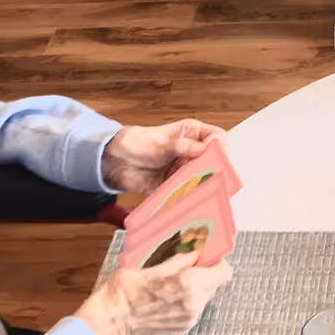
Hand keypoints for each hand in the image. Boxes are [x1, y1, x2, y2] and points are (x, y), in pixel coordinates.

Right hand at [75, 257, 233, 334]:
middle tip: (188, 264)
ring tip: (174, 281)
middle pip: (215, 285)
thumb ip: (179, 261)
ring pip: (205, 298)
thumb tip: (196, 253)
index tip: (206, 255)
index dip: (217, 262)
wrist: (110, 321)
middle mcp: (194, 305)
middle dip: (206, 273)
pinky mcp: (182, 330)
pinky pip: (194, 310)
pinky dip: (189, 300)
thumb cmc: (126, 289)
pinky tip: (169, 296)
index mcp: (189, 285)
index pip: (223, 273)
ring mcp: (189, 320)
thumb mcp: (152, 267)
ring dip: (197, 287)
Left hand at [101, 120, 224, 193]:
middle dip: (213, 170)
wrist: (116, 162)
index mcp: (193, 134)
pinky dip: (189, 197)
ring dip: (201, 186)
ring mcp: (185, 169)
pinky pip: (188, 192)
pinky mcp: (177, 185)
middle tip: (209, 178)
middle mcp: (192, 152)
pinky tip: (188, 201)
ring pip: (203, 178)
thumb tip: (205, 150)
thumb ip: (183, 147)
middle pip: (213, 161)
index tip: (214, 157)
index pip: (217, 138)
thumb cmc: (138, 143)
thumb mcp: (162, 143)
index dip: (219, 147)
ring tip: (198, 191)